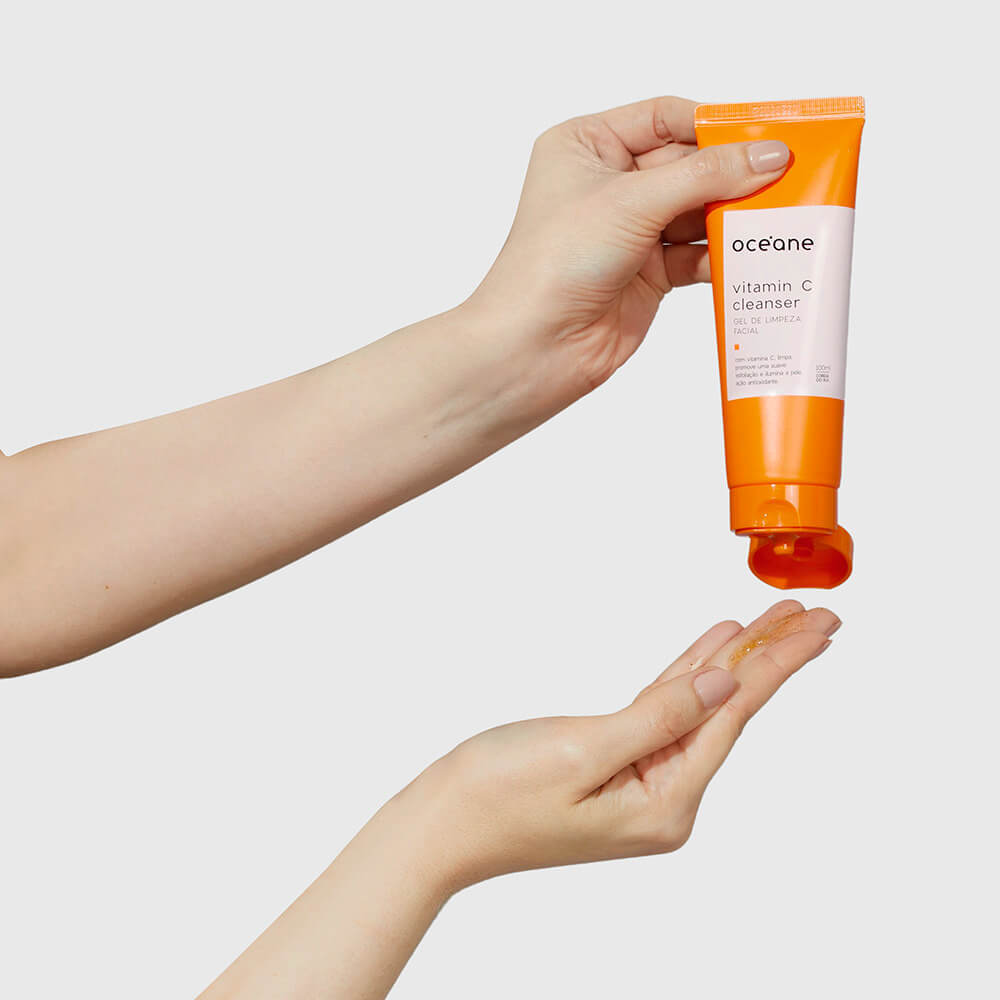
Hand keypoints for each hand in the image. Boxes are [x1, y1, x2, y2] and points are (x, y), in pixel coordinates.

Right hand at [401, 600, 838, 887]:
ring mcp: (641, 782)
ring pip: (700, 705)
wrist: (442, 823)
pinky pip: (665, 710)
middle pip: (729, 710)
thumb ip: (663, 716)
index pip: (735, 716)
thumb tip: (726, 685)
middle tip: (818, 615)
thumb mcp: (585, 750)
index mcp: (666, 804)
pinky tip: (713, 650)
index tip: (819, 627)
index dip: (778, 664)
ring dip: (736, 661)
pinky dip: (688, 675)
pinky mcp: (615, 764)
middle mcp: (665, 798)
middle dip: (772, 658)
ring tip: (775, 622)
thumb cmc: (498, 794)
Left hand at [468, 96, 790, 391]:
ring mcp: (629, 230)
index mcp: (587, 145)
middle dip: (732, 174)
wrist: (535, 347)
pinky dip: (722, 256)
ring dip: (733, 217)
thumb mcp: (632, 202)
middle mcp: (608, 185)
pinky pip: (697, 254)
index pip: (663, 117)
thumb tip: (768, 156)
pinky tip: (751, 256)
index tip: (764, 134)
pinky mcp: (647, 273)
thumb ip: (704, 177)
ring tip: (779, 216)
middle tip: (787, 176)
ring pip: (697, 211)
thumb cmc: (554, 263)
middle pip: (689, 164)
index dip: (713, 125)